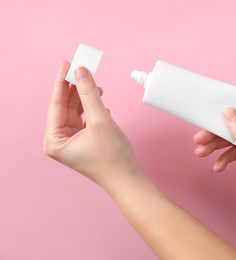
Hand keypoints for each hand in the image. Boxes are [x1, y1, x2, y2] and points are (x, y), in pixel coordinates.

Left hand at [43, 61, 138, 187]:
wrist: (127, 178)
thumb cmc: (112, 158)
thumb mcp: (100, 120)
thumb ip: (89, 93)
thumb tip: (81, 71)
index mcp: (54, 140)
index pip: (56, 104)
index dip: (63, 82)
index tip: (67, 63)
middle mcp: (60, 141)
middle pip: (66, 106)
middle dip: (76, 88)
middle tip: (82, 67)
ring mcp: (72, 142)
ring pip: (76, 111)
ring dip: (85, 97)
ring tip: (95, 84)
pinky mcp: (84, 141)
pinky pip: (84, 118)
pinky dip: (92, 108)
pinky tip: (100, 103)